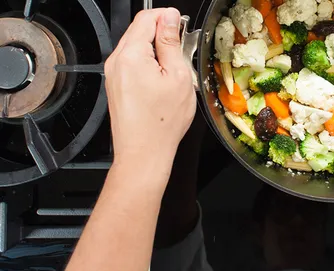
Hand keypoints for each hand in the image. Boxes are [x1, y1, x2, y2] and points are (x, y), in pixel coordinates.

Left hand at [104, 8, 195, 171]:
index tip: (181, 26)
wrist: (143, 152)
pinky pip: (132, 64)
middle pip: (138, 31)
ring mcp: (114, 74)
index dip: (166, 17)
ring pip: (136, 47)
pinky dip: (148, 65)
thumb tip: (169, 18)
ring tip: (174, 71)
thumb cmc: (161, 122)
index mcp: (130, 54)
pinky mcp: (116, 85)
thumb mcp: (177, 77)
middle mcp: (116, 61)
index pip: (146, 17)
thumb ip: (171, 43)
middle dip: (162, 34)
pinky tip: (162, 81)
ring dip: (156, 51)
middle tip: (182, 52)